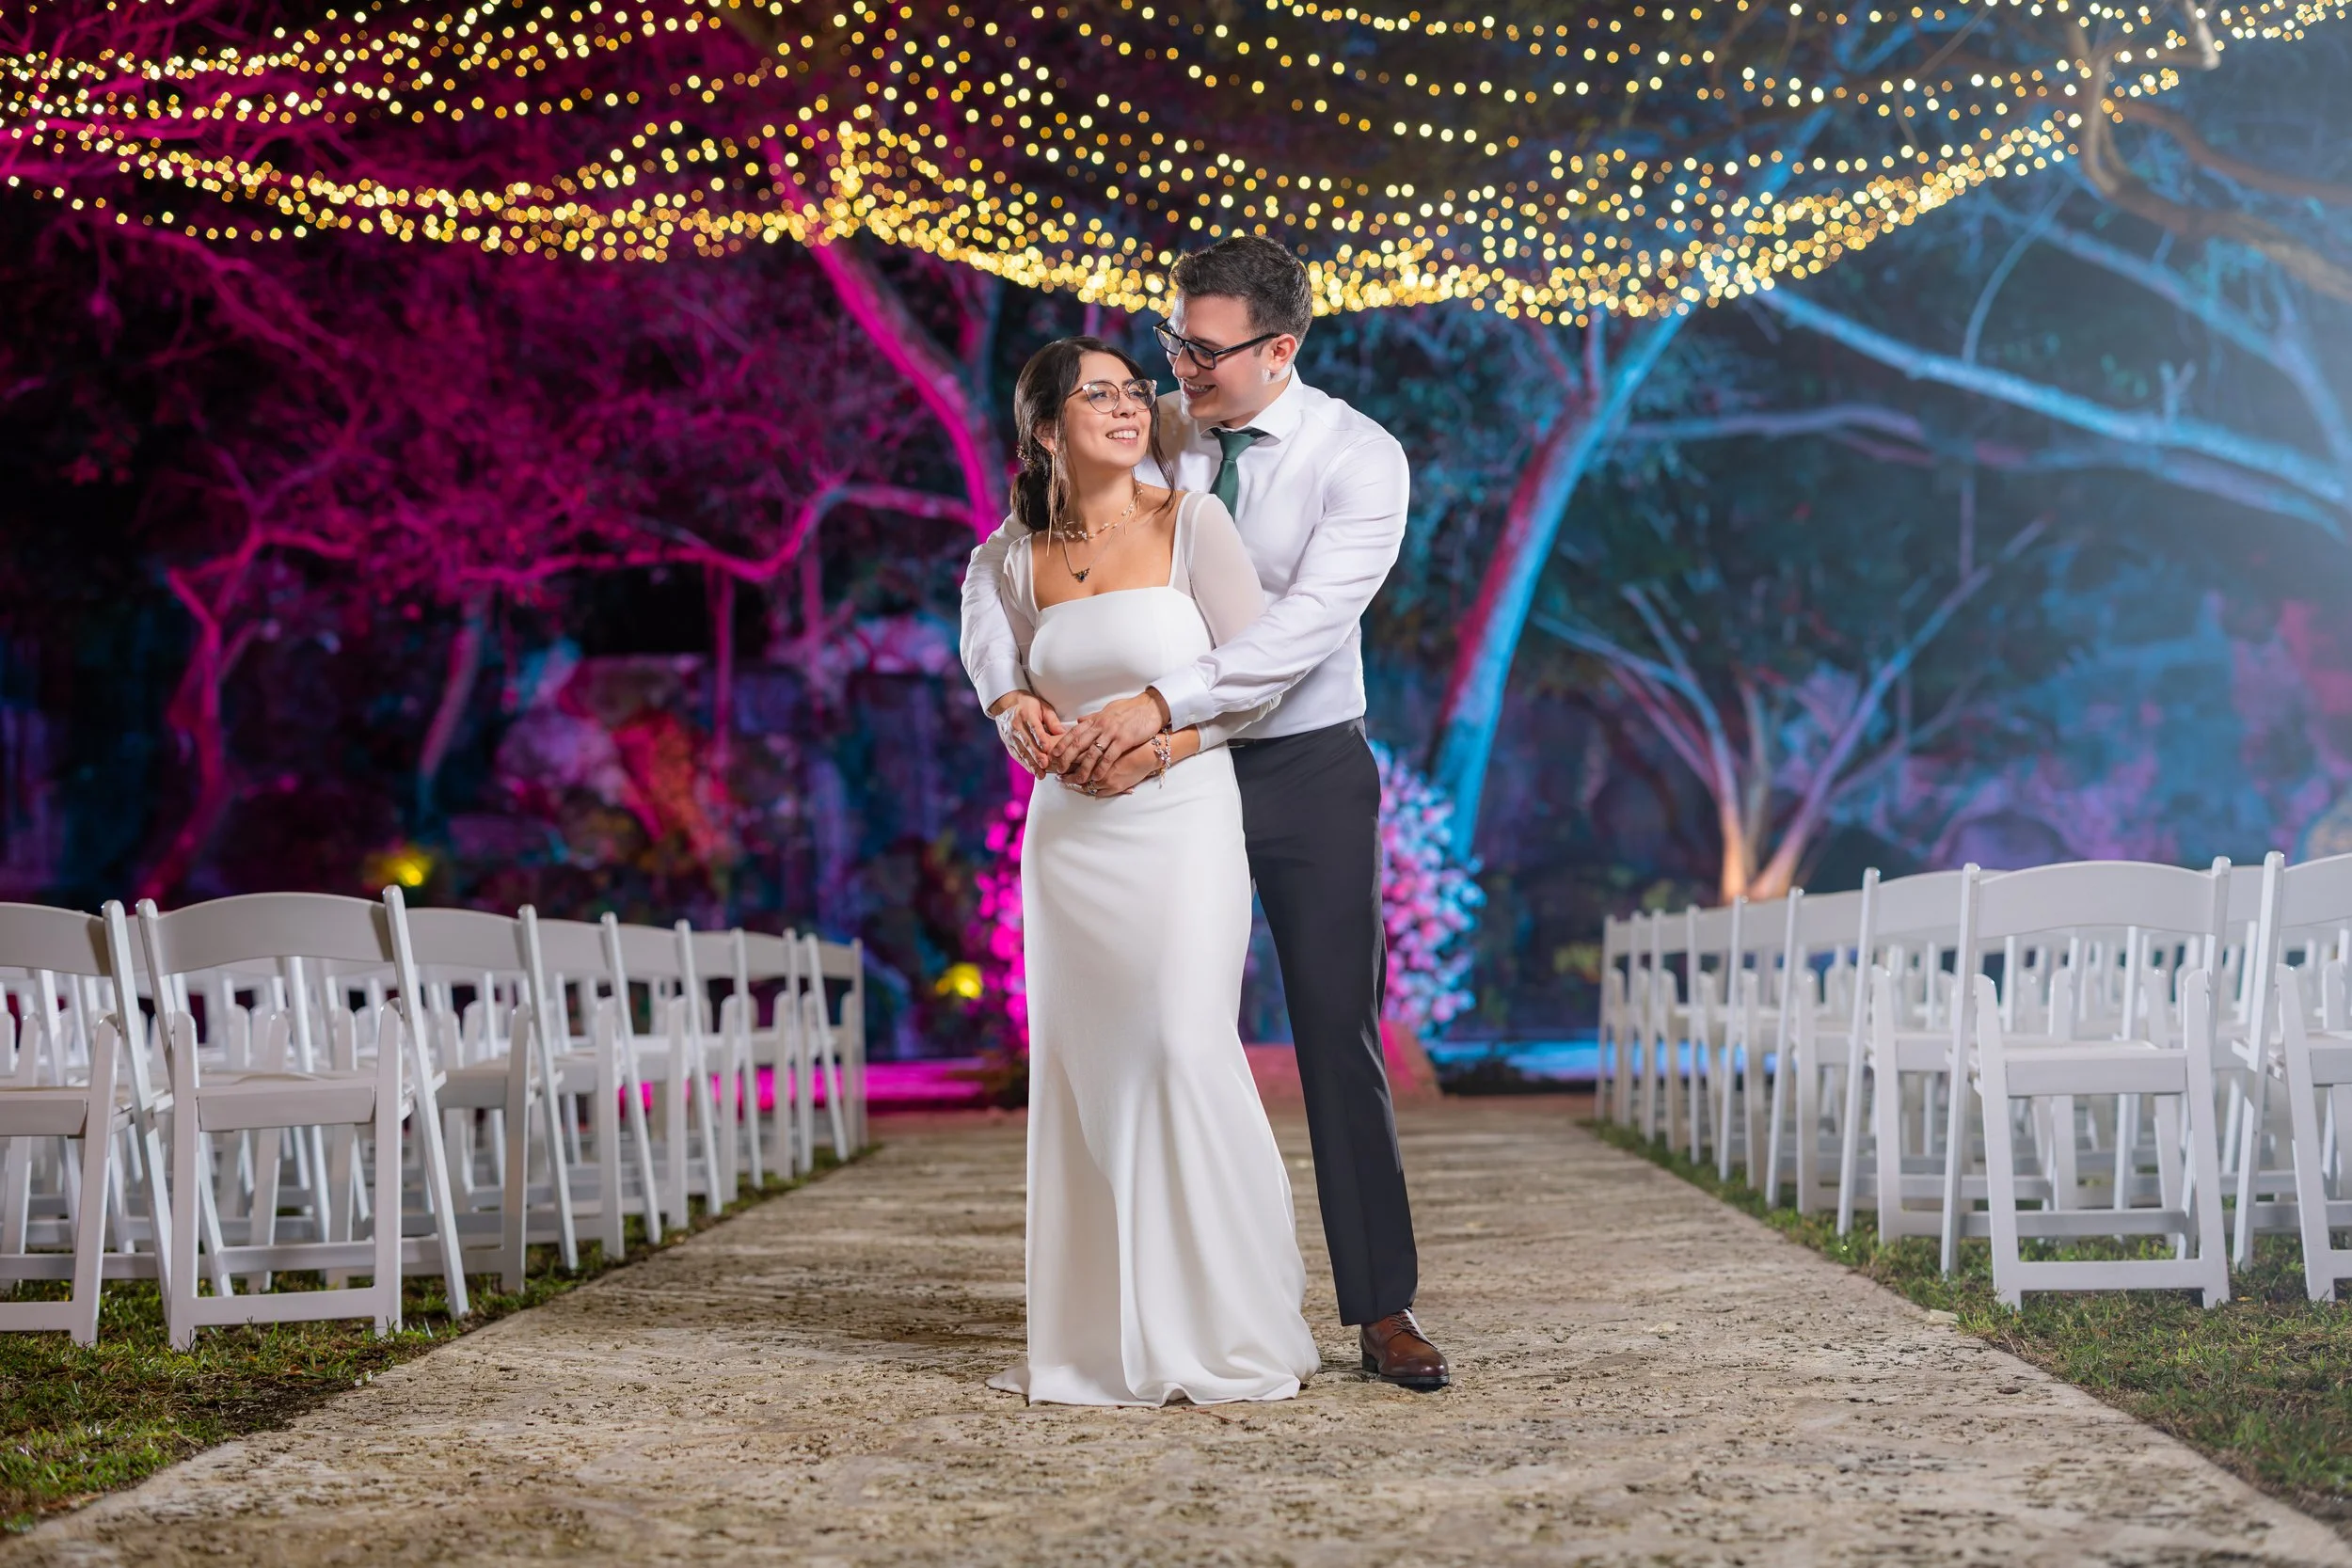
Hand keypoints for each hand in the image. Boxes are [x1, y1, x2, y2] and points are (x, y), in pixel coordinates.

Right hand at [988, 691, 1063, 775]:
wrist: (1006, 703)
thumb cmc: (1028, 705)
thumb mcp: (1042, 707)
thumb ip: (1052, 720)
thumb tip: (1062, 733)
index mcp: (1026, 714)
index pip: (1033, 727)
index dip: (1039, 738)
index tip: (1046, 748)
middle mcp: (1016, 726)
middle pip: (1027, 742)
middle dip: (1036, 755)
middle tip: (1045, 765)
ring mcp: (1010, 735)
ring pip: (1021, 751)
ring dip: (1030, 763)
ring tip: (1040, 773)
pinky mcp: (1008, 743)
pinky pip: (1016, 755)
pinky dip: (1024, 764)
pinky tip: (1032, 771)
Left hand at [1052, 692, 1167, 786]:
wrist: (1151, 706)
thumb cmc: (1131, 708)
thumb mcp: (1109, 709)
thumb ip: (1093, 717)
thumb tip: (1080, 720)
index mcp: (1096, 719)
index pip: (1075, 732)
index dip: (1063, 744)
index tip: (1053, 754)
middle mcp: (1101, 725)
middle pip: (1079, 743)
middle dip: (1067, 758)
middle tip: (1059, 770)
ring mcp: (1112, 733)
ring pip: (1092, 753)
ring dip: (1083, 768)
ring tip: (1077, 779)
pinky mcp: (1124, 740)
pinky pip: (1109, 756)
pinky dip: (1101, 768)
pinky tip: (1096, 777)